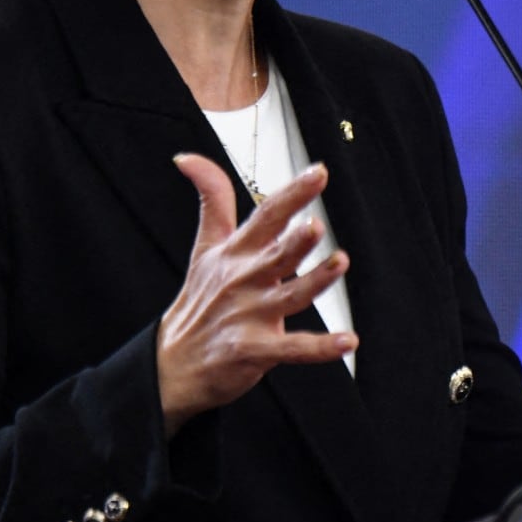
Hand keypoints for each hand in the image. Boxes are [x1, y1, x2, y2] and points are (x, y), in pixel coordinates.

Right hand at [156, 156, 356, 434]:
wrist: (173, 364)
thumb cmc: (199, 299)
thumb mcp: (204, 246)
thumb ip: (211, 199)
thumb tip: (189, 158)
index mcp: (237, 252)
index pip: (267, 215)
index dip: (293, 194)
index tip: (319, 173)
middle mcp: (245, 280)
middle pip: (276, 255)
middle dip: (296, 241)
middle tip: (315, 225)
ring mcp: (250, 316)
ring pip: (290, 296)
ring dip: (316, 281)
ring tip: (340, 263)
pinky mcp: (255, 350)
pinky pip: (293, 348)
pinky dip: (320, 348)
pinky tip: (347, 341)